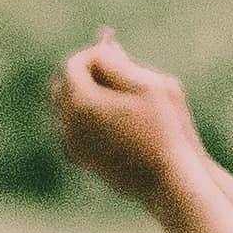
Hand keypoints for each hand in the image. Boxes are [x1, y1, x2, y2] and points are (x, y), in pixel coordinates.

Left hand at [51, 34, 199, 202]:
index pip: (73, 65)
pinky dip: (87, 118)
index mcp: (81, 102)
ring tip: (115, 91)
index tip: (113, 52)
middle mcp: (68, 124)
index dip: (92, 54)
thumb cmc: (166, 131)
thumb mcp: (151, 86)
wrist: (168, 182)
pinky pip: (74, 130)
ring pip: (67, 110)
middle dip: (84, 74)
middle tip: (109, 67)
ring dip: (85, 96)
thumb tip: (102, 50)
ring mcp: (72, 145)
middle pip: (63, 86)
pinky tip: (112, 115)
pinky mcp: (82, 160)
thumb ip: (120, 64)